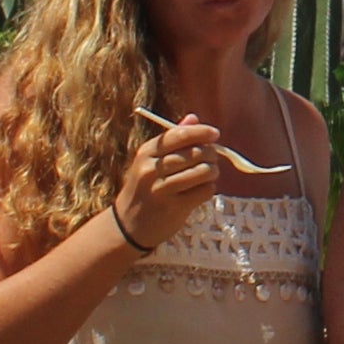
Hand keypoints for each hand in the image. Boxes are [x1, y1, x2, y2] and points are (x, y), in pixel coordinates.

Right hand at [108, 112, 237, 253]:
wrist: (129, 225)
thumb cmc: (145, 187)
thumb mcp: (150, 162)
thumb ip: (172, 139)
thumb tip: (194, 118)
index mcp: (146, 153)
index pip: (178, 135)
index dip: (201, 132)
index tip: (214, 134)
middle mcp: (152, 169)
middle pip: (195, 153)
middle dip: (211, 153)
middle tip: (212, 158)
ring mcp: (162, 189)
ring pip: (204, 171)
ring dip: (213, 172)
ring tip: (209, 174)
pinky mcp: (174, 207)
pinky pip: (204, 191)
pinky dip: (209, 189)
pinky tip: (202, 190)